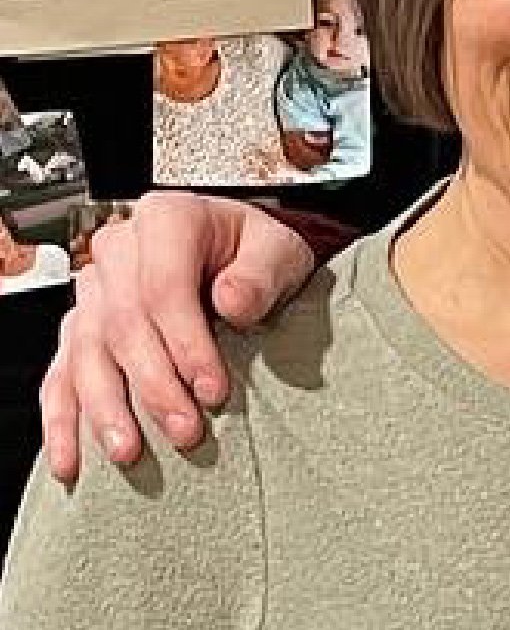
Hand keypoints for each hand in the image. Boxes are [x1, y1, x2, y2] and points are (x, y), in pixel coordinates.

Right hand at [40, 191, 314, 482]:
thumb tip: (230, 301)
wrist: (242, 256)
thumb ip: (261, 274)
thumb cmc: (258, 253)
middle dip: (153, 384)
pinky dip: (63, 418)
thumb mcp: (279, 252)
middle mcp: (121, 248)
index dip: (186, 344)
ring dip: (105, 408)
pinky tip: (72, 459)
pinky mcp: (81, 326)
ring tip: (130, 451)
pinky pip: (61, 372)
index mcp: (168, 218)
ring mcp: (95, 288)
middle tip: (185, 430)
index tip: (213, 390)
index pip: (164, 287)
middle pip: (123, 324)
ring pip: (87, 352)